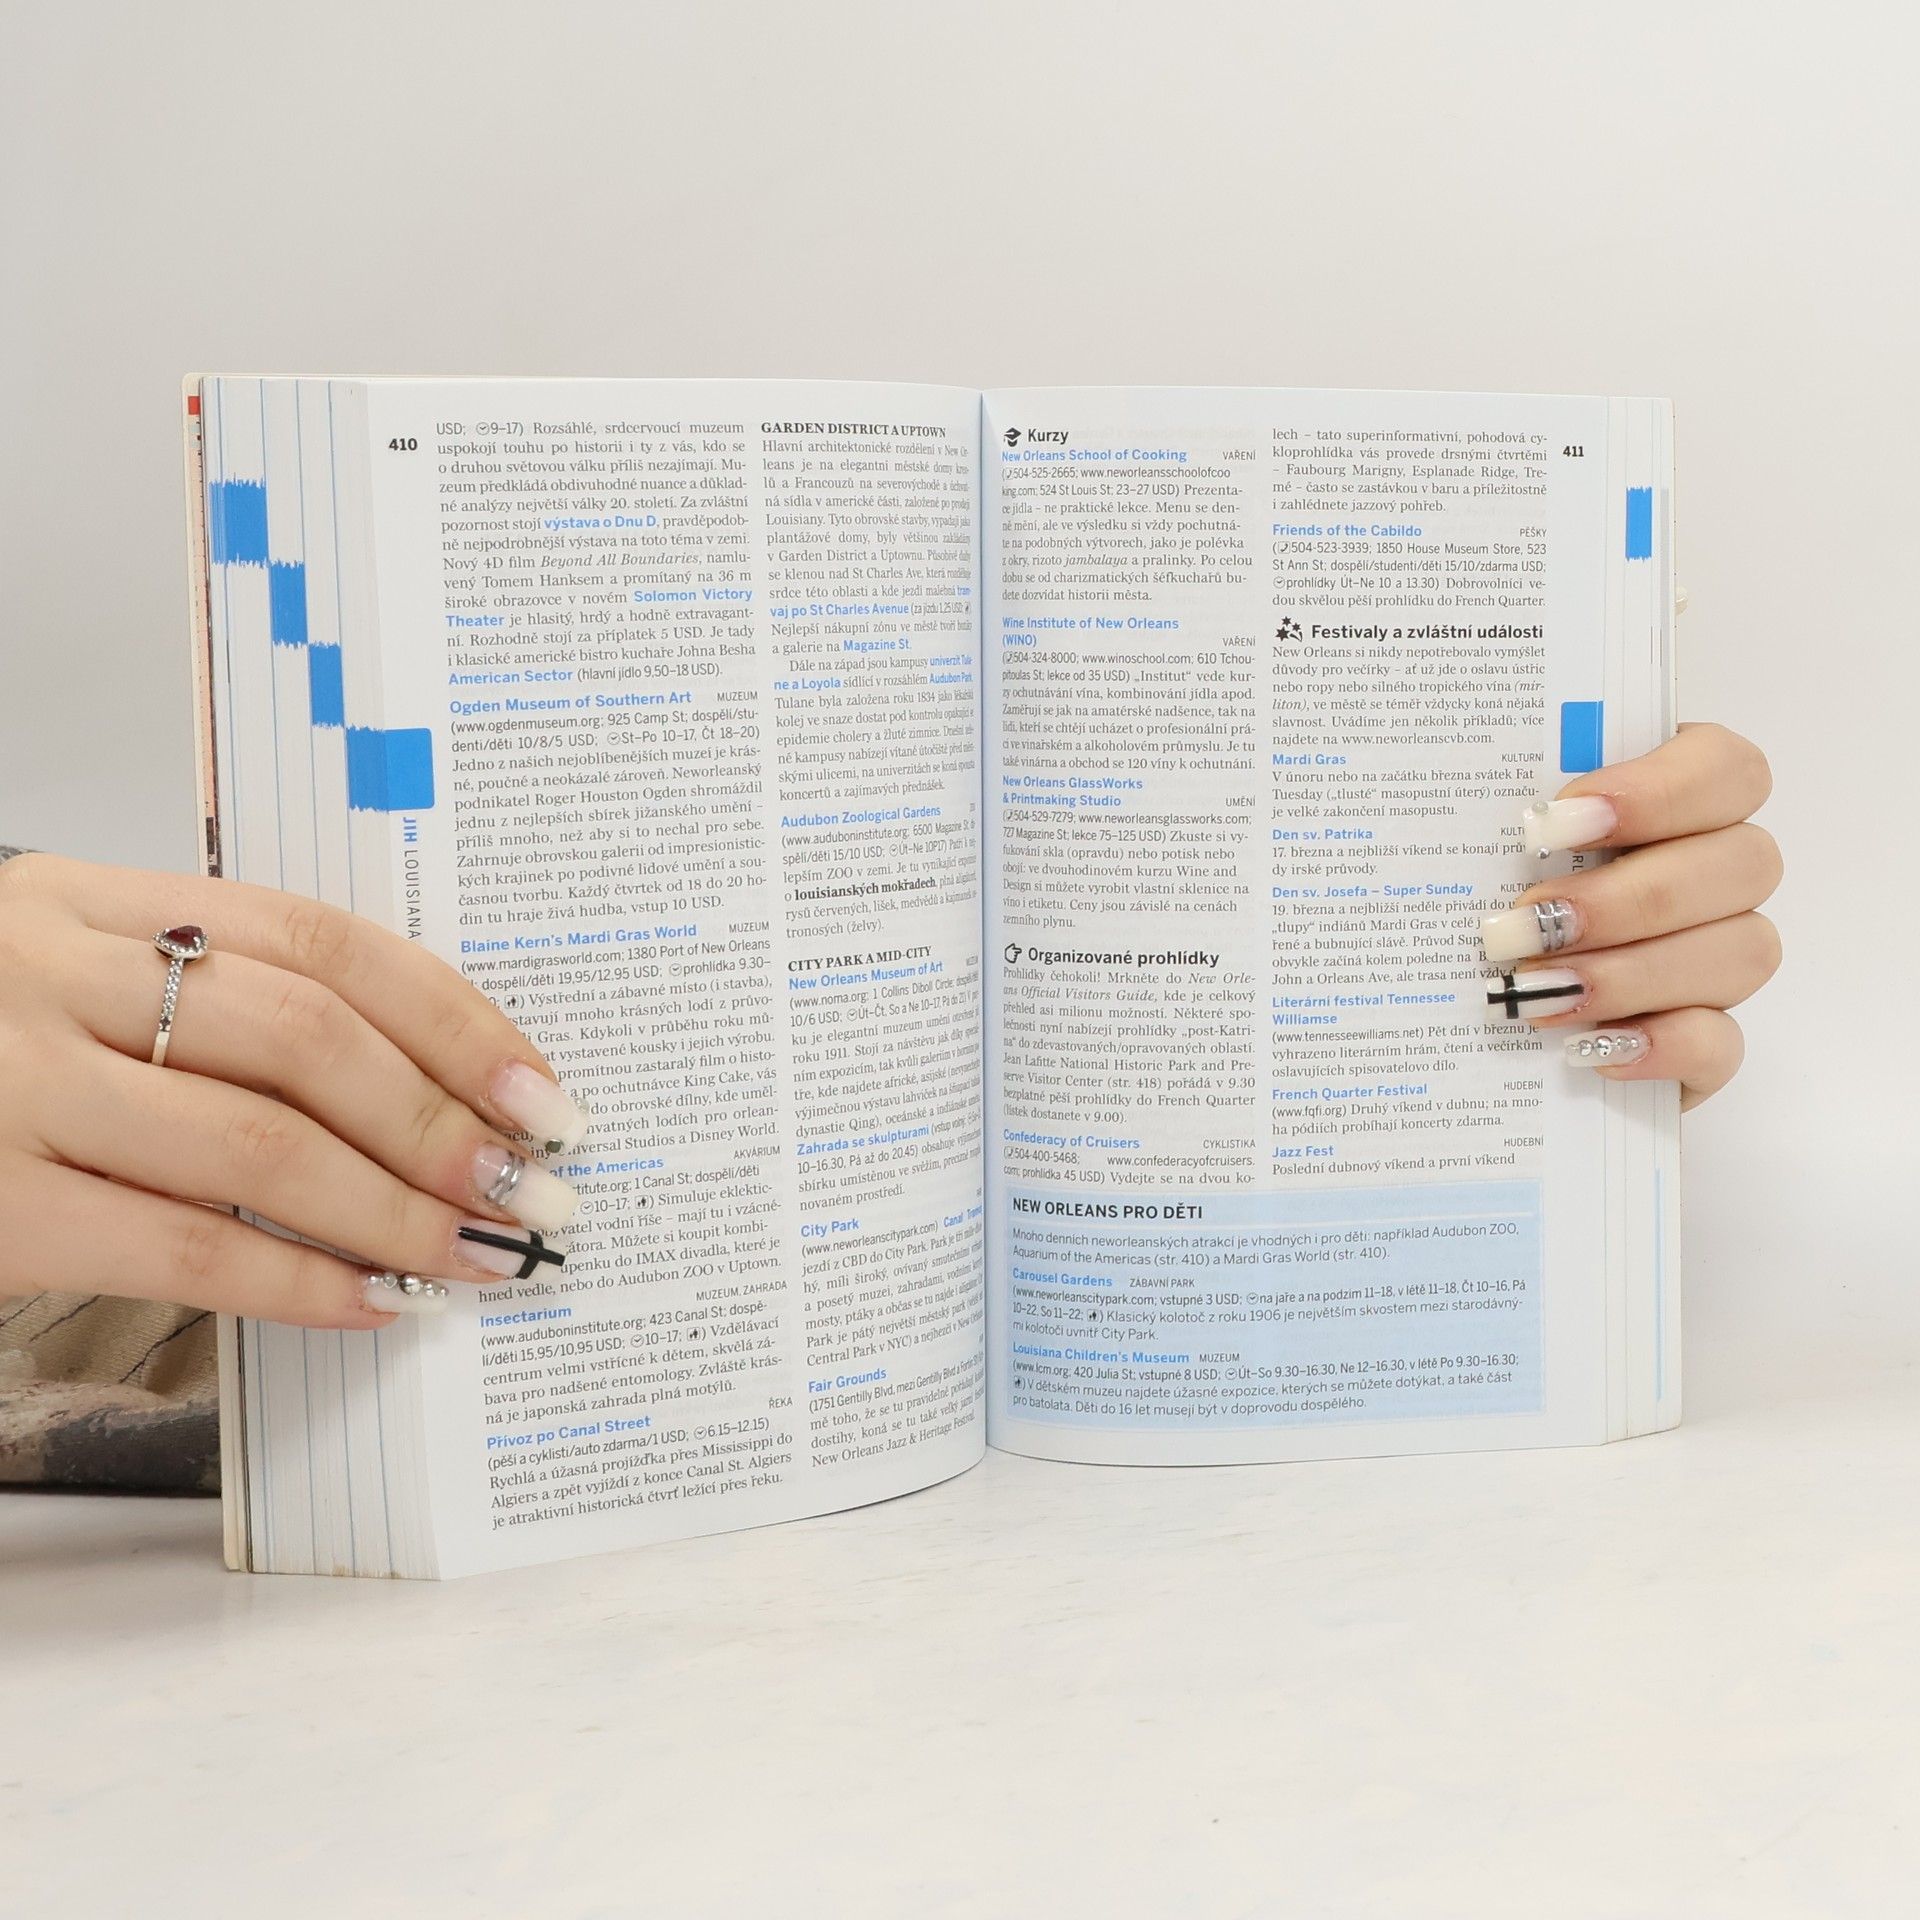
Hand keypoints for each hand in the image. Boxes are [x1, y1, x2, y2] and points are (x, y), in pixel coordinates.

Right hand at [0, 855, 592, 1326]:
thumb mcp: (64, 970)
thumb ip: (205, 995)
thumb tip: (416, 1080)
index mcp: (91, 897)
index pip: (323, 939)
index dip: (452, 1018)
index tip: (539, 1089)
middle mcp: (48, 975)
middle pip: (310, 1039)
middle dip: (442, 1125)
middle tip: (529, 1189)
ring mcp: (8, 1089)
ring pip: (261, 1146)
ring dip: (396, 1212)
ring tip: (476, 1254)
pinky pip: (185, 1248)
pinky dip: (298, 1280)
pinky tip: (371, 1300)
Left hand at [1479, 723, 1781, 1107]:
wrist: (1442, 1002)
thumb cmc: (1467, 887)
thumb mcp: (1468, 828)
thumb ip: (1481, 797)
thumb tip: (1436, 769)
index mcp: (1672, 796)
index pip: (1726, 768)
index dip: (1658, 791)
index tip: (1554, 822)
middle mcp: (1714, 872)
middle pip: (1743, 863)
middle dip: (1625, 898)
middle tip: (1527, 922)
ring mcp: (1718, 959)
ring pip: (1743, 952)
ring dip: (1634, 973)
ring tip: (1537, 988)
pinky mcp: (1701, 1041)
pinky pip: (1721, 1045)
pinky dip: (1662, 1047)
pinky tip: (1586, 1050)